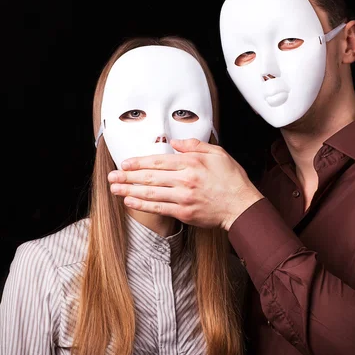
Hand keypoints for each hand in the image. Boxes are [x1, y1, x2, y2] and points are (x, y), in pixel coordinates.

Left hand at [107, 138, 263, 230]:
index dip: (139, 162)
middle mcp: (185, 179)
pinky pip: (158, 207)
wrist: (242, 206)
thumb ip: (195, 145)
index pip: (158, 160)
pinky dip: (142, 204)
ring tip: (114, 189)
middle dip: (127, 176)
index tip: (125, 163)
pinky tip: (130, 201)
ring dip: (129, 190)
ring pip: (150, 192)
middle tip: (112, 176)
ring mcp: (183, 197)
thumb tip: (175, 141)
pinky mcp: (184, 212)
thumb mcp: (217, 154)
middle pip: (150, 176)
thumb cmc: (231, 180)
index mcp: (191, 163)